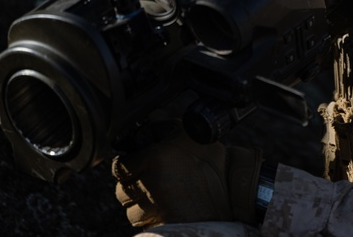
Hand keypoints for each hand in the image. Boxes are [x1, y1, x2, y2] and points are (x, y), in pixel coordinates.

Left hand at [112, 124, 262, 227]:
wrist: (232, 189)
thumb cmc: (211, 159)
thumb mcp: (186, 132)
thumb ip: (160, 128)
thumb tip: (141, 129)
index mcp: (153, 159)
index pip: (120, 167)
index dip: (129, 166)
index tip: (137, 165)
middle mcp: (149, 184)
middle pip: (121, 190)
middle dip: (133, 185)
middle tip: (149, 180)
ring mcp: (155, 207)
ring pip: (130, 210)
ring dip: (140, 204)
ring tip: (159, 195)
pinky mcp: (161, 224)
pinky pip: (144, 223)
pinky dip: (150, 217)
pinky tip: (165, 207)